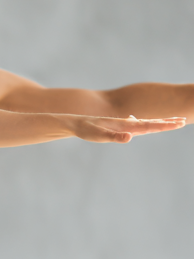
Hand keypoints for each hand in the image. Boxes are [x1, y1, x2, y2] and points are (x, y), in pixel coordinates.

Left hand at [67, 114, 185, 142]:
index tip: (180, 123)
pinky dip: (144, 124)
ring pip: (145, 123)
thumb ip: (114, 137)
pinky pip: (135, 125)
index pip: (150, 125)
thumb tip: (130, 137)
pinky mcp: (118, 126)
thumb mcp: (98, 135)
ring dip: (159, 123)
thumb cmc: (86, 130)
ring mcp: (123, 124)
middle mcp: (127, 123)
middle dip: (167, 122)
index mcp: (126, 125)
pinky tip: (143, 124)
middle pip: (151, 123)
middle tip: (183, 121)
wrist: (76, 123)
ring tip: (171, 121)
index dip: (165, 125)